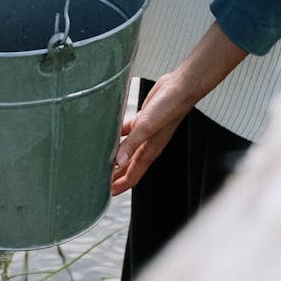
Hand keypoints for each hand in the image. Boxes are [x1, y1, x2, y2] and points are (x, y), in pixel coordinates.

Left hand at [110, 73, 191, 195]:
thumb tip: (118, 162)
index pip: (133, 175)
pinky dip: (117, 134)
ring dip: (115, 156)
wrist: (181, 87)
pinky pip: (127, 130)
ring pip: (127, 149)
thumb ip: (132, 143)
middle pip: (128, 166)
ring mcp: (145, 131)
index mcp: (150, 150)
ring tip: (100, 160)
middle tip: (99, 182)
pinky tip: (107, 132)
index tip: (106, 194)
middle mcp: (147, 144)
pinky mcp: (143, 118)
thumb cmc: (170, 106)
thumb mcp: (147, 125)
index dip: (120, 186)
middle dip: (115, 176)